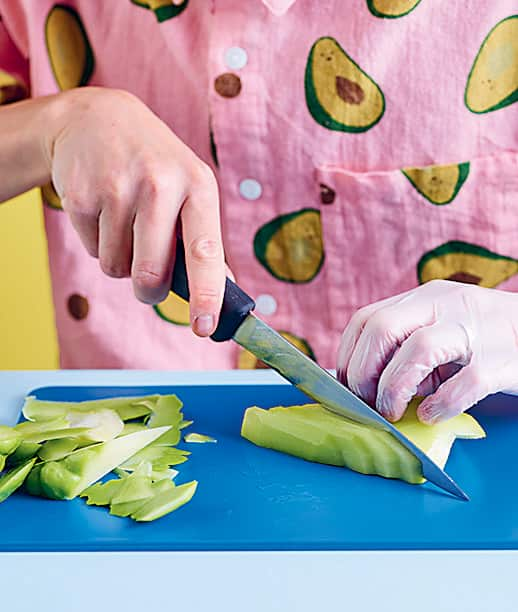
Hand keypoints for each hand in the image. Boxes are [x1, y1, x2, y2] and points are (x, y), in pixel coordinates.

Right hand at [45, 87, 223, 336]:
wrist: (99, 119)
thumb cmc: (156, 166)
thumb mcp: (190, 189)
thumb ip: (205, 241)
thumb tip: (224, 294)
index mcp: (198, 185)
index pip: (205, 251)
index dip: (207, 295)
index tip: (205, 329)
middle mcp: (160, 183)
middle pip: (151, 274)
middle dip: (149, 291)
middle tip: (149, 285)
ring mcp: (116, 187)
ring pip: (116, 269)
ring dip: (121, 262)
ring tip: (125, 223)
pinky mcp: (79, 194)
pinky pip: (92, 251)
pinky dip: (98, 244)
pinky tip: (104, 209)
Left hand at [337, 279, 517, 423]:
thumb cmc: (485, 338)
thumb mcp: (441, 330)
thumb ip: (405, 347)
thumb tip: (362, 385)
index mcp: (424, 298)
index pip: (367, 319)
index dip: (347, 356)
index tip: (346, 386)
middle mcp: (445, 305)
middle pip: (382, 328)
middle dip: (363, 372)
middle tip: (367, 403)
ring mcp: (474, 329)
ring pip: (418, 349)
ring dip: (393, 388)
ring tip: (391, 412)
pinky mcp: (502, 360)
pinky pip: (464, 383)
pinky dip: (440, 404)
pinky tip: (430, 415)